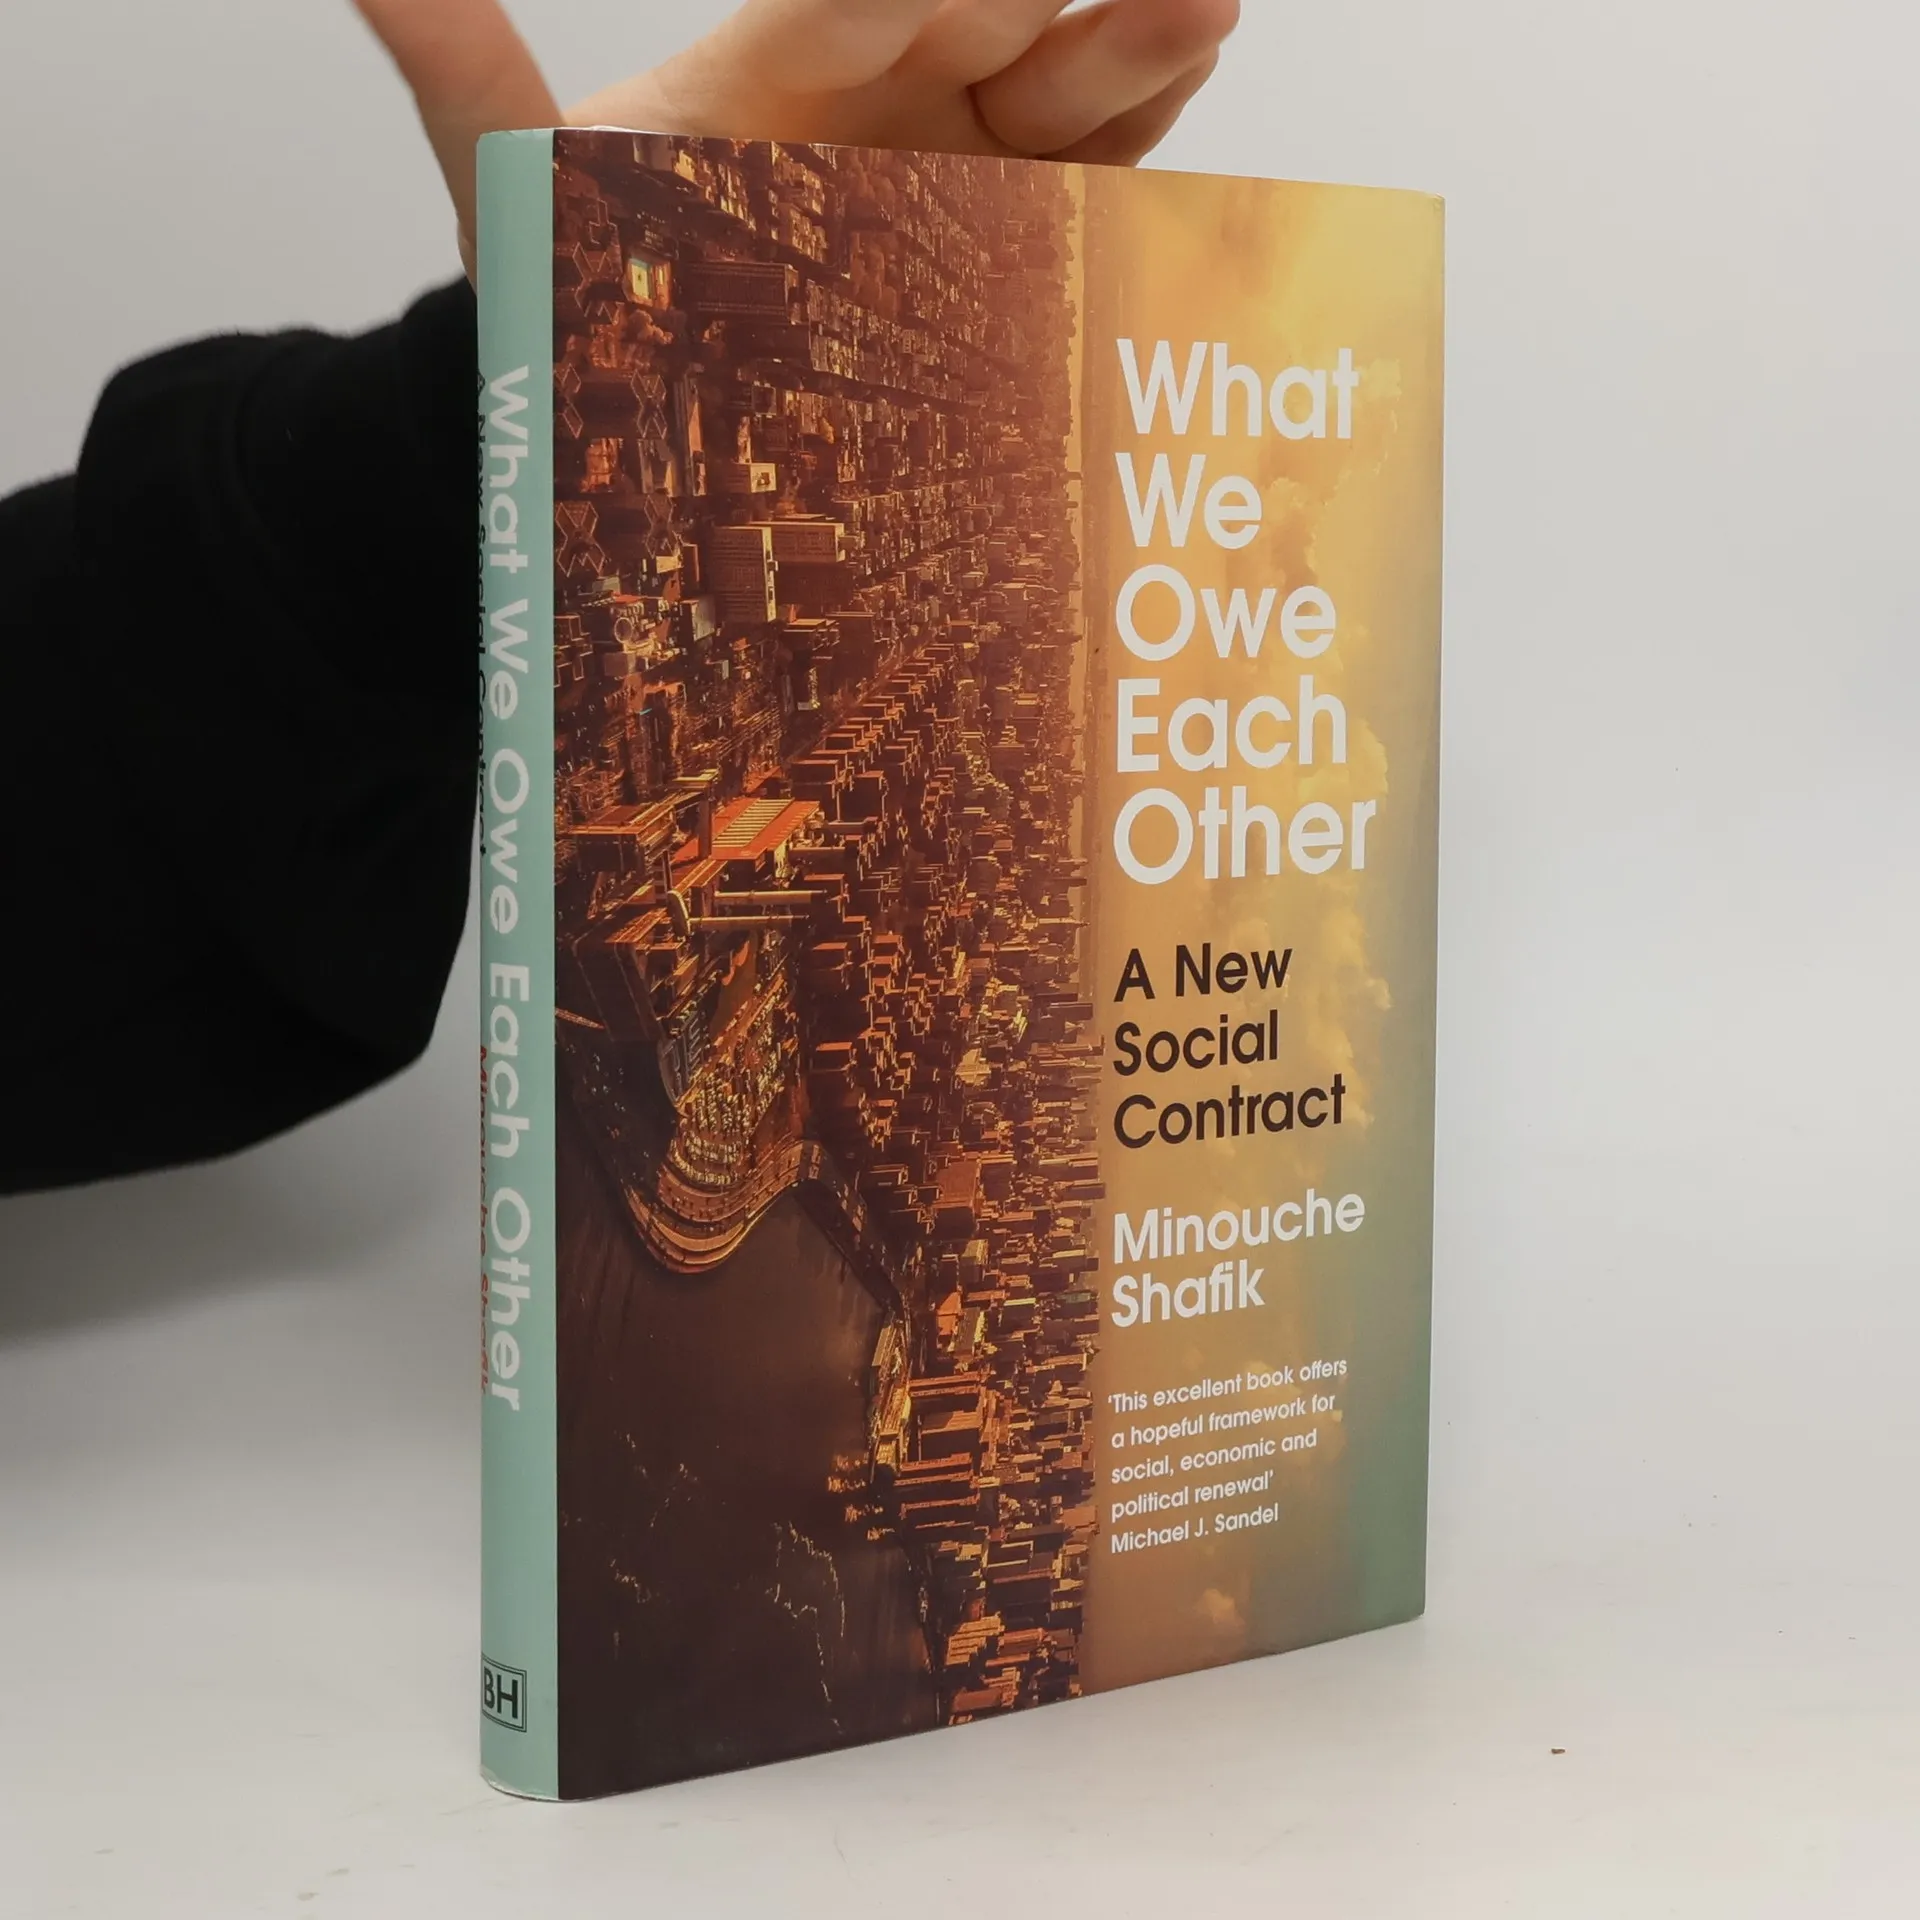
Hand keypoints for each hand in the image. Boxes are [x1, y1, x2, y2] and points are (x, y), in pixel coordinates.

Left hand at [353, 0, 1237, 275]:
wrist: (639, 395)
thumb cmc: (579, 278)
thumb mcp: (511, 171)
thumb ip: (459, 66)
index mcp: (775, 57)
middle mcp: (879, 82)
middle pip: (986, 14)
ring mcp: (951, 147)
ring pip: (1059, 77)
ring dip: (1130, 42)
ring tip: (1202, 2)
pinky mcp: (1003, 215)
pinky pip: (1091, 159)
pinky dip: (1143, 115)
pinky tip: (1195, 68)